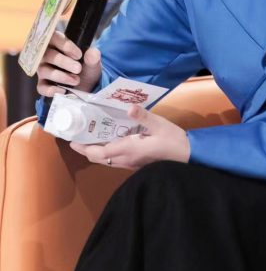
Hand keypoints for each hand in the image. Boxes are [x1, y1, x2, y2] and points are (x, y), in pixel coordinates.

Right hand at [36, 31, 102, 96]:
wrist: (87, 86)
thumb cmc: (86, 69)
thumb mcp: (92, 63)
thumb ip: (93, 57)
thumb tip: (93, 52)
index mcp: (57, 45)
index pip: (55, 38)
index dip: (65, 46)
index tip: (78, 55)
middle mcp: (46, 56)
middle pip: (48, 55)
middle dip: (63, 62)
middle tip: (78, 69)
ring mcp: (43, 70)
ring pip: (44, 71)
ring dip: (60, 76)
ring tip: (76, 80)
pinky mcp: (43, 84)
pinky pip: (41, 87)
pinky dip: (51, 90)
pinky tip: (63, 91)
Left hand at [69, 105, 190, 169]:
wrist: (188, 156)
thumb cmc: (173, 140)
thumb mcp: (159, 124)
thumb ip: (143, 116)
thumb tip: (128, 106)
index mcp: (127, 149)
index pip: (98, 152)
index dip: (82, 147)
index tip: (71, 139)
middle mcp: (125, 159)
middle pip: (98, 158)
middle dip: (85, 149)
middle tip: (77, 136)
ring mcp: (130, 164)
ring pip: (105, 161)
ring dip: (95, 151)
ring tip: (90, 138)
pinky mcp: (135, 164)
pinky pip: (114, 160)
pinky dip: (106, 153)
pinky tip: (110, 141)